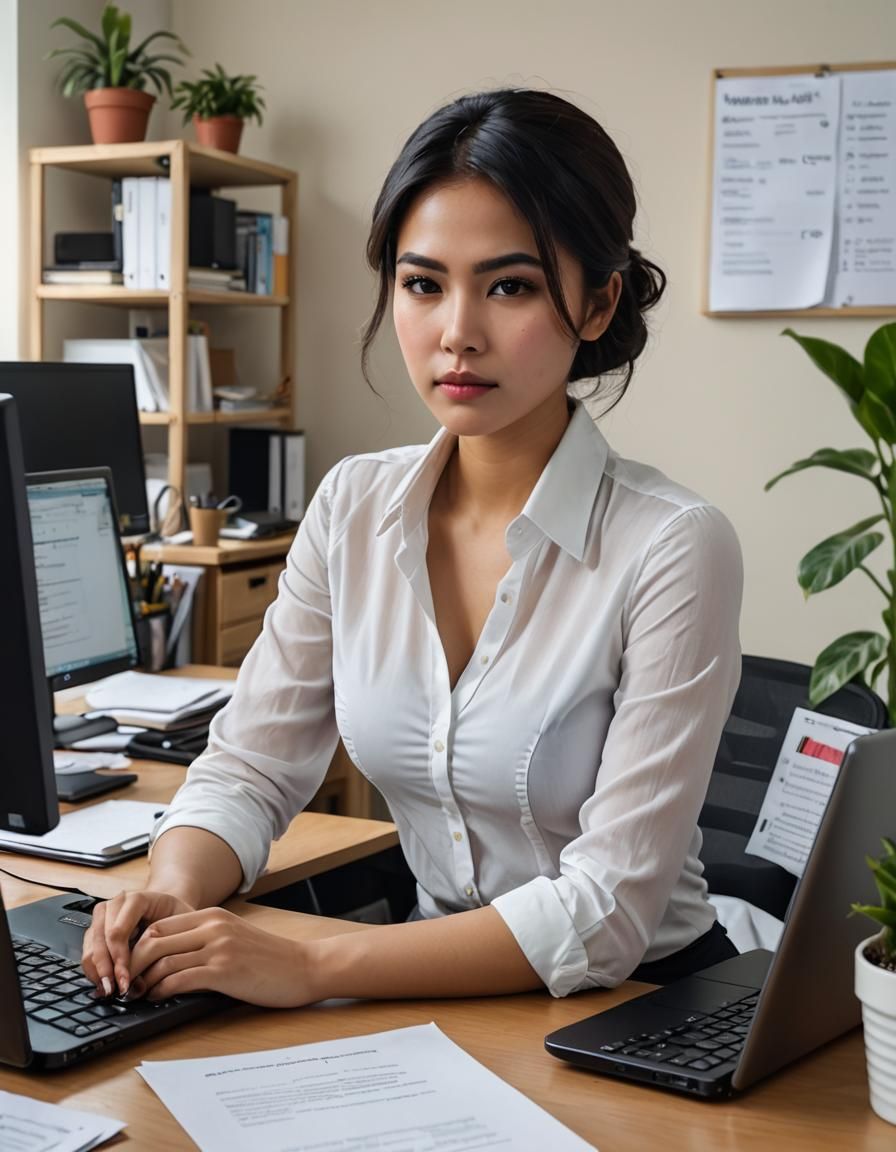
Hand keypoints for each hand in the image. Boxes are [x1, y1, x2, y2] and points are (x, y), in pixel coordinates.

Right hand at [82, 890, 195, 998]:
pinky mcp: (96, 929)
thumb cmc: (176, 918)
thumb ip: (161, 948)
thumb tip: (140, 982)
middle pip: (100, 940)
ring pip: (89, 947)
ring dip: (97, 971)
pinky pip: (87, 952)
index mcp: (136, 899)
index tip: (125, 982)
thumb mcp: (180, 928)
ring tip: (109, 990)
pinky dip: (94, 970)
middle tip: (115, 991)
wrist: (168, 909)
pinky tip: (105, 983)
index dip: (119, 960)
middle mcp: (115, 904)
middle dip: (106, 969)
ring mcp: (103, 916)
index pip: (118, 932)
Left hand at [129, 907, 313, 1007]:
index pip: (160, 925)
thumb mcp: (234, 938)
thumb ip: (205, 941)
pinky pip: (179, 980)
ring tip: (137, 994)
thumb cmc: (271, 959)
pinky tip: (158, 998)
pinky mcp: (224, 971)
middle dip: (131, 963)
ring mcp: (218, 948)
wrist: (305, 967)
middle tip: (125, 982)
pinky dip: (161, 991)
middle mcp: (213, 927)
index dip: (137, 946)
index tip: (130, 965)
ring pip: (162, 960)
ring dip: (143, 981)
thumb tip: (167, 961)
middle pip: (153, 939)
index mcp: (213, 916)